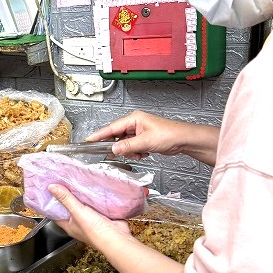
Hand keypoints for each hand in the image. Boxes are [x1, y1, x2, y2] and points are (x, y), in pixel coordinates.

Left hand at [48, 184, 132, 249]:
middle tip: (63, 180)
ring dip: (81, 195)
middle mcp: (78, 223)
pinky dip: (93, 196)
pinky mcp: (101, 215)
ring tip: (76, 179)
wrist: (117, 238)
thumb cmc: (95, 231)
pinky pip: (95, 203)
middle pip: (69, 207)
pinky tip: (92, 186)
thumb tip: (51, 188)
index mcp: (68, 225)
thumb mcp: (77, 212)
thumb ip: (66, 199)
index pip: (55, 212)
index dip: (51, 201)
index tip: (49, 188)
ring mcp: (90, 219)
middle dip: (66, 195)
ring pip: (82, 204)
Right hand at [86, 110, 204, 160]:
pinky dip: (136, 153)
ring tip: (139, 153)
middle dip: (120, 147)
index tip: (88, 140)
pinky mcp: (143, 139)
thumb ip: (127, 146)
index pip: (111, 127)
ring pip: (124, 144)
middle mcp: (135, 124)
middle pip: (117, 137)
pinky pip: (132, 148)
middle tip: (121, 153)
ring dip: (129, 151)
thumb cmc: (170, 134)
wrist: (184, 140)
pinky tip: (144, 153)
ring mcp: (139, 132)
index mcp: (134, 119)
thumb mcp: (146, 142)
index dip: (99, 135)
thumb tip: (113, 149)